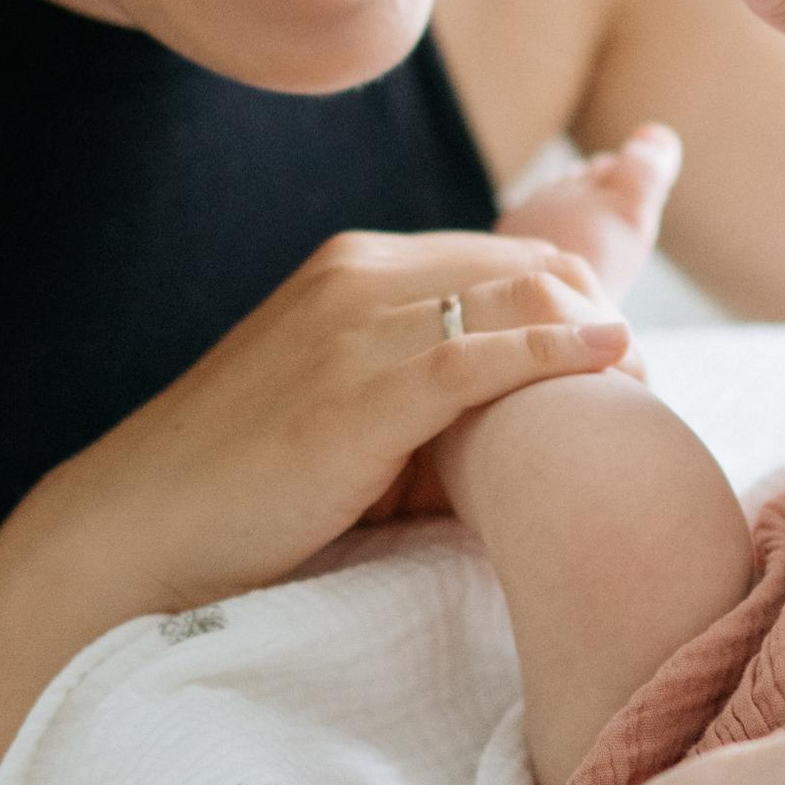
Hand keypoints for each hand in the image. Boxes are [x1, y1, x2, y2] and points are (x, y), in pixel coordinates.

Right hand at [31, 228, 631, 614]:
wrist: (138, 528)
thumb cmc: (246, 489)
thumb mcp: (345, 409)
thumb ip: (425, 392)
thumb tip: (524, 427)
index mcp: (354, 269)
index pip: (506, 255)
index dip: (578, 299)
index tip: (624, 358)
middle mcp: (357, 275)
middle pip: (527, 265)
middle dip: (599, 312)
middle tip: (646, 384)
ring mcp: (353, 327)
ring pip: (515, 296)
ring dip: (595, 339)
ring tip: (643, 393)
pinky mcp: (355, 394)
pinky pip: (481, 355)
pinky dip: (558, 353)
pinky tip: (613, 361)